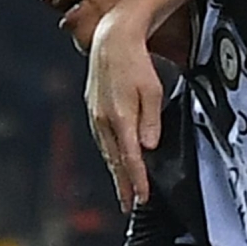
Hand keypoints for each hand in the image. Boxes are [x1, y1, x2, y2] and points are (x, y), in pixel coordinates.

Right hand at [87, 11, 161, 206]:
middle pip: (115, 160)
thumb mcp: (153, 91)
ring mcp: (95, 115)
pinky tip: (114, 160)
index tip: (142, 197)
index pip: (130, 158)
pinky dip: (109, 154)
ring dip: (115, 172)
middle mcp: (103, 120)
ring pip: (107, 151)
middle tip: (129, 204)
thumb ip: (151, 122)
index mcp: (119, 118)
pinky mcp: (93, 109)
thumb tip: (148, 147)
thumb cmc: (135, 62)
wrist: (112, 40)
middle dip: (123, 184)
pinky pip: (103, 139)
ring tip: (123, 189)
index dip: (137, 181)